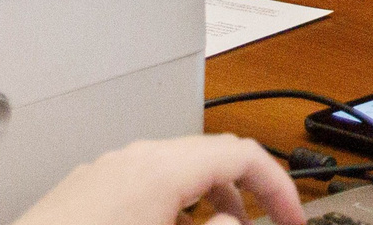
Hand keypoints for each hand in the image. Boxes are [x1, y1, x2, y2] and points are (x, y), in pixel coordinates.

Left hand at [11, 135, 304, 224]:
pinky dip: (172, 203)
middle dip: (246, 190)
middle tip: (268, 222)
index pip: (241, 154)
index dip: (278, 186)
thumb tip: (240, 222)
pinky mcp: (81, 192)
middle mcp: (130, 158)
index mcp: (159, 168)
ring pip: (174, 169)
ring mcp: (102, 172)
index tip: (292, 218)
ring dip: (209, 198)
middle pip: (209, 154)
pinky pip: (142, 183)